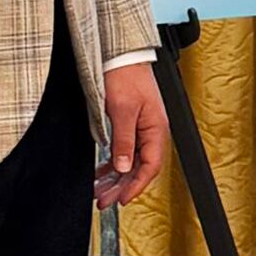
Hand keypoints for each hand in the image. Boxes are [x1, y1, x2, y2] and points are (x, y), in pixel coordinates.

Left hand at [95, 62, 168, 205]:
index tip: (121, 199)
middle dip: (121, 187)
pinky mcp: (129, 124)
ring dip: (114, 178)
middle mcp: (151, 131)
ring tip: (99, 191)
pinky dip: (111, 164)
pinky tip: (100, 174)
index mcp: (156, 129)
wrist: (120, 54)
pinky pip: (123, 151)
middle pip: (139, 168)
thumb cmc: (126, 75)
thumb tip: (123, 167)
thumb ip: (123, 140)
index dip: (135, 186)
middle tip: (104, 201)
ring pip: (129, 162)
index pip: (150, 167)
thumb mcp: (122, 110)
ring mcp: (140, 128)